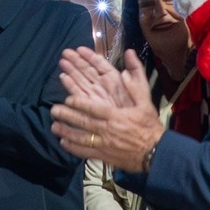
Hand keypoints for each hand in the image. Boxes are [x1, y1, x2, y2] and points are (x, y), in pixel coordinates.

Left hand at [52, 48, 164, 173]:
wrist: (156, 152)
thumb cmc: (149, 125)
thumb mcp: (145, 100)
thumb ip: (136, 77)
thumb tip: (129, 53)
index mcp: (116, 115)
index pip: (94, 108)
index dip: (79, 103)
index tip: (68, 98)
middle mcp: (107, 130)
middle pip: (83, 122)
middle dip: (67, 116)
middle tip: (53, 110)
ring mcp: (104, 144)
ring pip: (81, 138)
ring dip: (66, 132)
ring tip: (54, 126)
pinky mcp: (104, 156)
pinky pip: (85, 152)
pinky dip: (73, 148)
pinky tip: (63, 143)